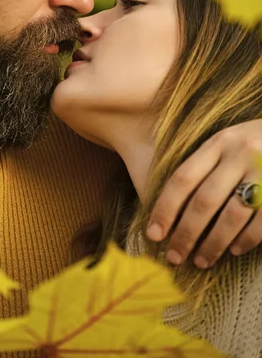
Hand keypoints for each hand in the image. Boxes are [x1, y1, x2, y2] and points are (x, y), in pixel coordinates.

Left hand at [146, 120, 261, 268]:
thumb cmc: (255, 143)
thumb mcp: (229, 143)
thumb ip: (205, 165)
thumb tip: (172, 209)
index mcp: (219, 143)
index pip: (183, 178)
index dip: (165, 209)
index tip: (153, 234)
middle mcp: (240, 154)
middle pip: (204, 200)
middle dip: (186, 233)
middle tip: (175, 257)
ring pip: (232, 216)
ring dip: (213, 244)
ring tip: (201, 261)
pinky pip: (261, 221)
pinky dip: (246, 240)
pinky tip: (234, 251)